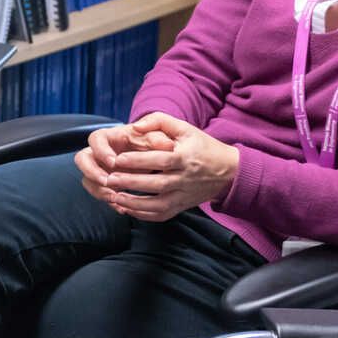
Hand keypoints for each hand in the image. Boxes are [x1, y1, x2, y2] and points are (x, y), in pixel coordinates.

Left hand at [77, 112, 239, 222]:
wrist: (228, 171)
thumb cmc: (202, 146)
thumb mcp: (185, 128)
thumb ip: (159, 121)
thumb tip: (135, 126)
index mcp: (185, 158)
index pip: (160, 160)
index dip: (138, 161)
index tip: (117, 159)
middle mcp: (185, 179)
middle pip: (156, 185)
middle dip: (131, 183)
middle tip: (109, 179)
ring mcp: (184, 196)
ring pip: (158, 205)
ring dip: (135, 204)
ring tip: (114, 197)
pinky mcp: (182, 207)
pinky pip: (161, 215)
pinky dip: (143, 215)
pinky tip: (127, 209)